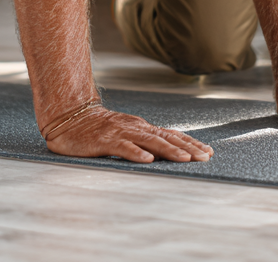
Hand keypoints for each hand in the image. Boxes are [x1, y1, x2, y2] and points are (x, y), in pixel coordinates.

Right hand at [43, 103, 213, 162]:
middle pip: (167, 137)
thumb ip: (142, 142)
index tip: (208, 152)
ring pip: (150, 141)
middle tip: (205, 157)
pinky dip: (136, 153)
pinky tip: (147, 160)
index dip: (190, 143)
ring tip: (185, 159)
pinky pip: (123, 147)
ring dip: (169, 150)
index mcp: (142, 127)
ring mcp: (121, 132)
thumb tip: (164, 154)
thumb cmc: (97, 130)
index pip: (171, 135)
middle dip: (188, 148)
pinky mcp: (105, 140)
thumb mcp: (125, 135)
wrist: (70, 117)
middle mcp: (136, 127)